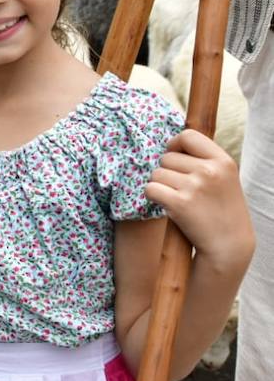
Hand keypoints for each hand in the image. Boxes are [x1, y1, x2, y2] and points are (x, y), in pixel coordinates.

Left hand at [145, 129, 254, 269]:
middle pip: (167, 158)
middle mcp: (209, 171)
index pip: (188, 136)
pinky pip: (150, 189)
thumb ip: (204, 159)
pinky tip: (169, 206)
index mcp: (223, 161)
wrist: (229, 244)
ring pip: (156, 174)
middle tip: (182, 189)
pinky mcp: (179, 203)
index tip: (176, 158)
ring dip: (161, 186)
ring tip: (179, 199)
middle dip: (168, 172)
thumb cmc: (222, 209)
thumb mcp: (224, 177)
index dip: (175, 145)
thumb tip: (172, 143)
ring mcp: (194, 187)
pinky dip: (154, 198)